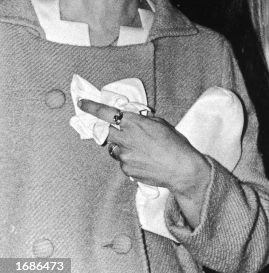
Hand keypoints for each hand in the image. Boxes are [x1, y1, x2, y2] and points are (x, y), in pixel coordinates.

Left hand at [78, 99, 210, 197]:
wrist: (181, 168)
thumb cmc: (176, 145)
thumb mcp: (161, 124)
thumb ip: (144, 120)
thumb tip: (135, 119)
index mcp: (134, 123)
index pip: (106, 112)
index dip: (91, 107)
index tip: (83, 103)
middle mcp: (125, 139)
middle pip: (104, 132)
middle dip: (107, 130)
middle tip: (117, 131)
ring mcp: (124, 156)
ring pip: (115, 148)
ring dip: (123, 146)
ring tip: (142, 150)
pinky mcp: (126, 169)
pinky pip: (122, 162)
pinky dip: (130, 160)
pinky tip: (145, 160)